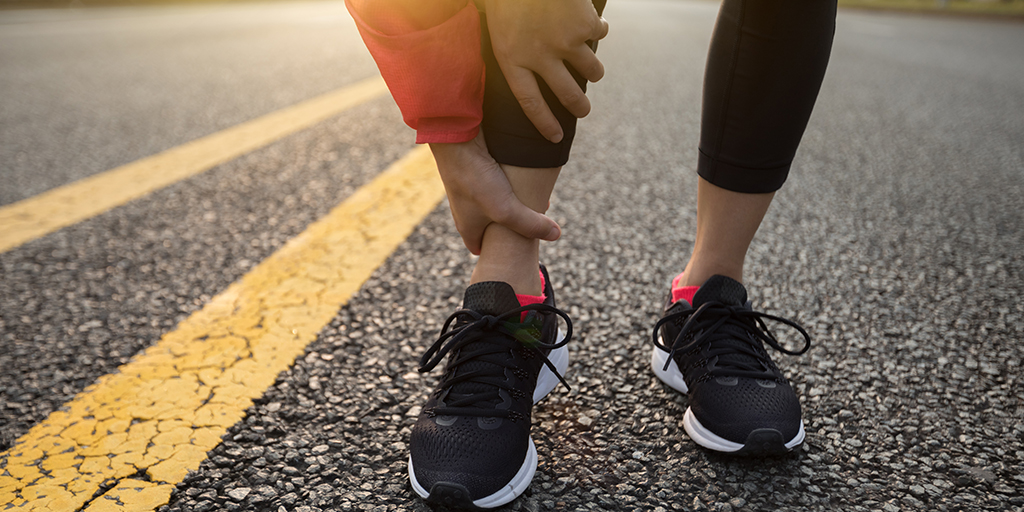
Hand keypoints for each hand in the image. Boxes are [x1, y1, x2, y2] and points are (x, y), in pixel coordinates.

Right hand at [430, 134, 560, 254]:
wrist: (457, 141)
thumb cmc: (475, 180)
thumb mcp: (506, 209)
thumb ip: (531, 224)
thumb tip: (556, 235)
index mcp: (467, 227)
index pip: (480, 248)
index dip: (497, 253)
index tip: (516, 251)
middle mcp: (466, 210)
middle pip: (491, 226)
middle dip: (511, 227)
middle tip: (531, 224)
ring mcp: (470, 190)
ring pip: (495, 204)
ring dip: (512, 203)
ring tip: (533, 200)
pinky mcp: (475, 171)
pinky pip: (495, 184)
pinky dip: (509, 184)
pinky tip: (524, 178)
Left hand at [484, 0, 608, 142]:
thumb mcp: (494, 21)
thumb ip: (507, 45)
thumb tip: (514, 64)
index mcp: (512, 58)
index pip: (530, 102)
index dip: (544, 123)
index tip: (555, 138)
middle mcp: (540, 57)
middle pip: (567, 95)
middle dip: (579, 107)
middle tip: (584, 111)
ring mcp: (565, 42)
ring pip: (593, 71)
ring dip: (595, 71)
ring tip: (593, 70)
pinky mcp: (585, 25)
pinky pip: (601, 34)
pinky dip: (601, 29)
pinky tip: (594, 24)